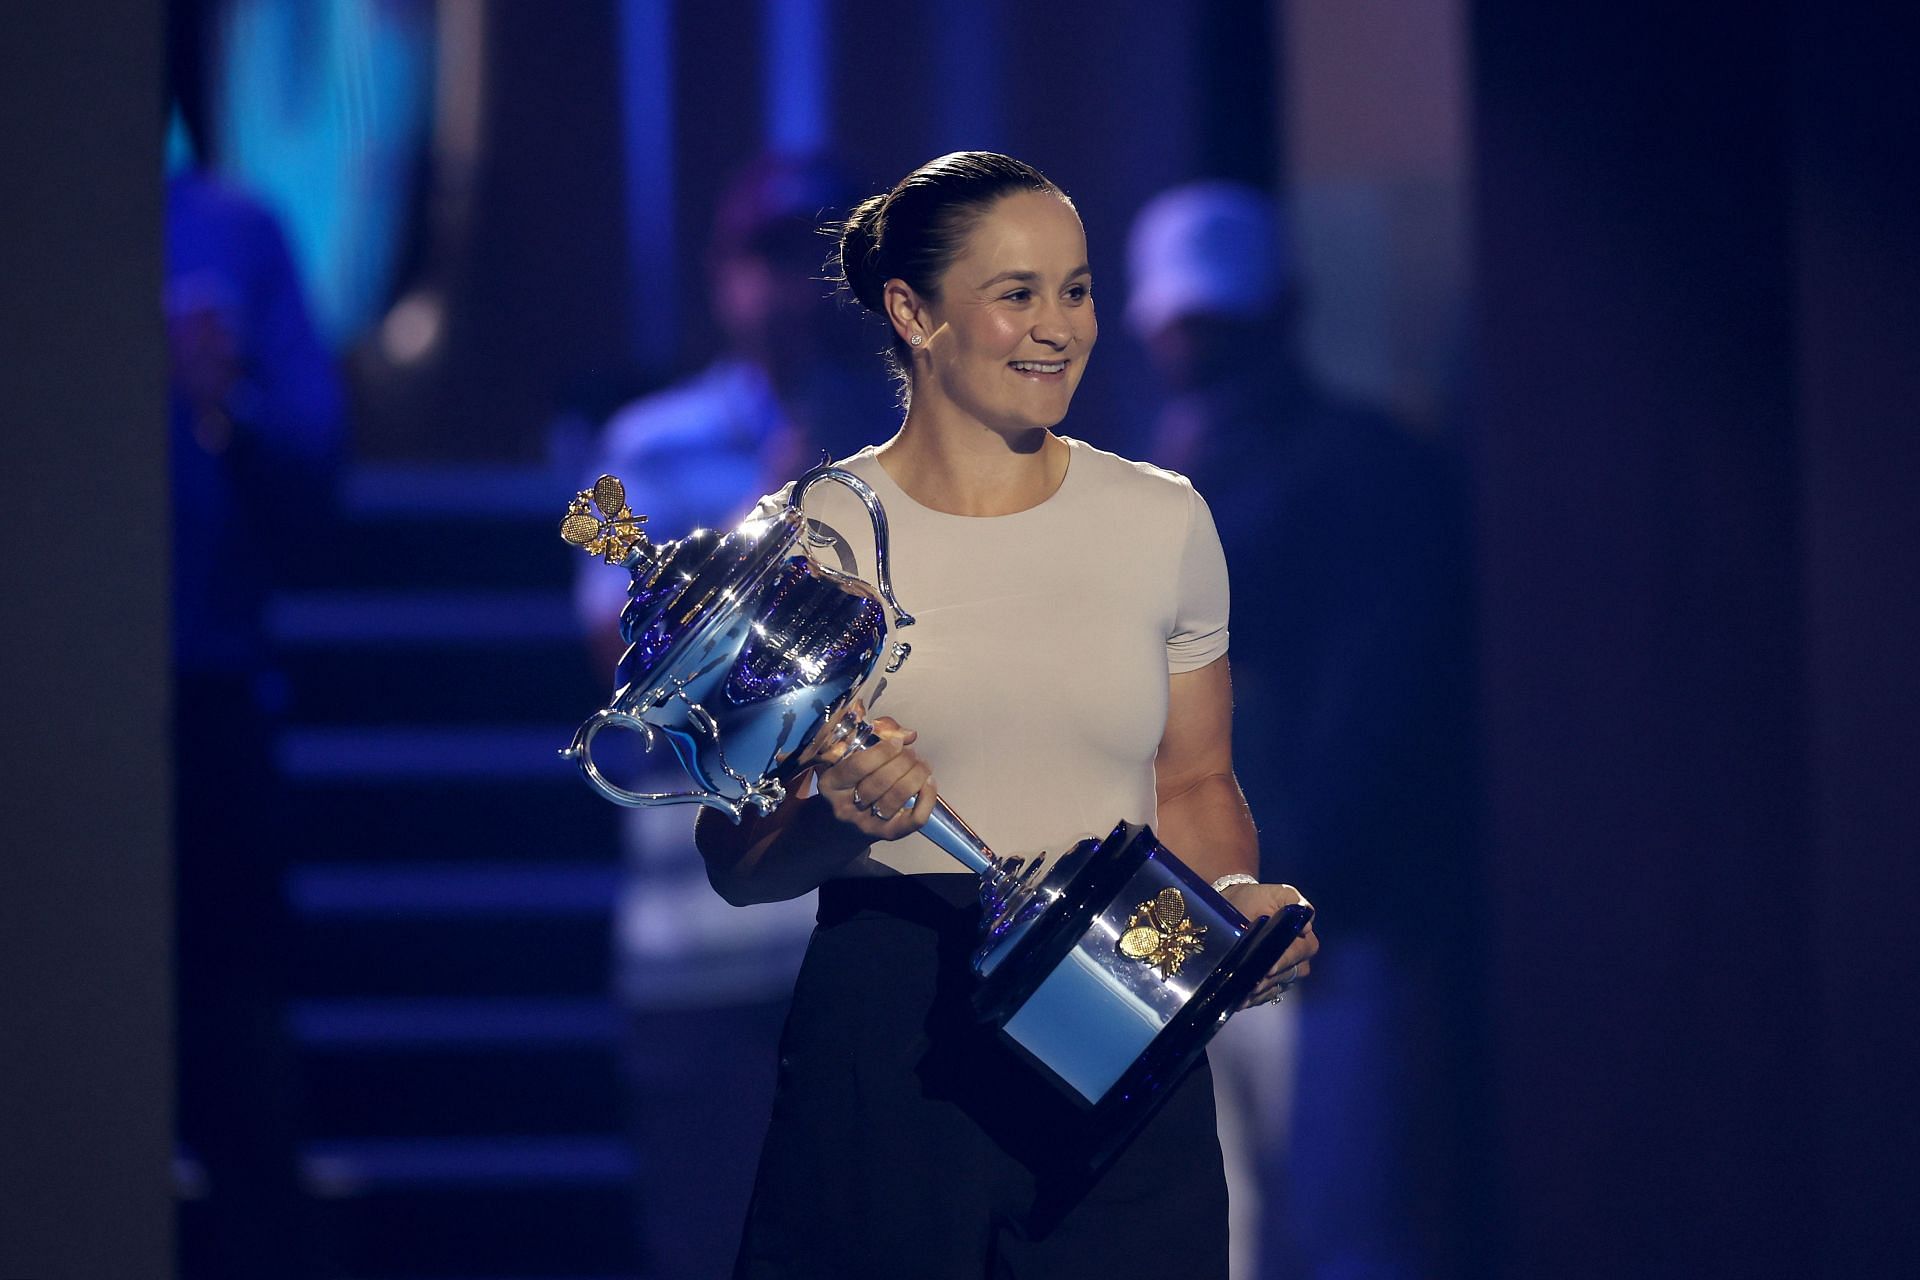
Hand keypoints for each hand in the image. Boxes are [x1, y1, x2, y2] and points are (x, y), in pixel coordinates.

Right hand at [804, 703, 937, 841]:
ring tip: (921, 764)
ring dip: (916, 775)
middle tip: (911, 752)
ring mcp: (867, 823)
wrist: (842, 825)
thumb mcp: (849, 756)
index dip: (882, 751)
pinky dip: (928, 798)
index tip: (896, 742)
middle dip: (903, 761)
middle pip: (881, 781)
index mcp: (831, 784)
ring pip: (898, 797)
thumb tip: (909, 735)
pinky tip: (928, 783)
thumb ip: (877, 736)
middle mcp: (845, 807)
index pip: (858, 766)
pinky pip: (915, 818)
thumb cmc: (849, 782)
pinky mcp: (888, 833)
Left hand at [1220, 881, 1318, 1008]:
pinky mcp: (1268, 980)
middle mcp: (1296, 952)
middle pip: (1295, 972)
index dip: (1287, 959)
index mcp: (1299, 932)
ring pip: (1282, 985)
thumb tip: (1307, 924)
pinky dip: (1256, 998)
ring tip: (1246, 993)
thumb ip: (1291, 899)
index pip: (1303, 949)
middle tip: (1255, 983)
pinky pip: (1268, 994)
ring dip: (1265, 990)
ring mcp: (1282, 968)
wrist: (1227, 908)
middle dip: (1274, 978)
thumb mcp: (1269, 893)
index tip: (1269, 967)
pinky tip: (1242, 1000)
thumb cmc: (1249, 899)